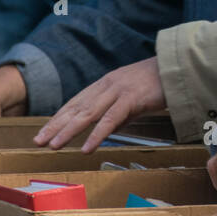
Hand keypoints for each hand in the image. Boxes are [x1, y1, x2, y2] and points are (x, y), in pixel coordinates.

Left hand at [33, 57, 165, 152]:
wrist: (178, 68)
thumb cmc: (157, 83)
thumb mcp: (132, 98)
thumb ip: (117, 114)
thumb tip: (105, 131)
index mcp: (105, 84)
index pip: (75, 102)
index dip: (58, 118)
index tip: (43, 132)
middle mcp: (107, 85)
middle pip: (76, 108)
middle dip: (55, 125)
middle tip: (38, 142)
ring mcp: (118, 90)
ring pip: (87, 113)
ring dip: (68, 131)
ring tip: (54, 145)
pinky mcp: (131, 98)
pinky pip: (110, 119)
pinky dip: (96, 134)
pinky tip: (86, 147)